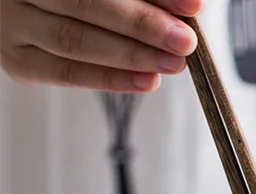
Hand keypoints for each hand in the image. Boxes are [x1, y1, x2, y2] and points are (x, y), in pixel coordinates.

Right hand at [1, 0, 201, 91]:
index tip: (192, 6)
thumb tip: (190, 5)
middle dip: (142, 25)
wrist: (35, 3)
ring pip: (74, 41)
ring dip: (132, 56)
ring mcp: (11, 23)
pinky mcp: (18, 60)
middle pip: (84, 4)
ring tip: (173, 63)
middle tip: (185, 41)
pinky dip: (111, 79)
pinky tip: (147, 80)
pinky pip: (67, 73)